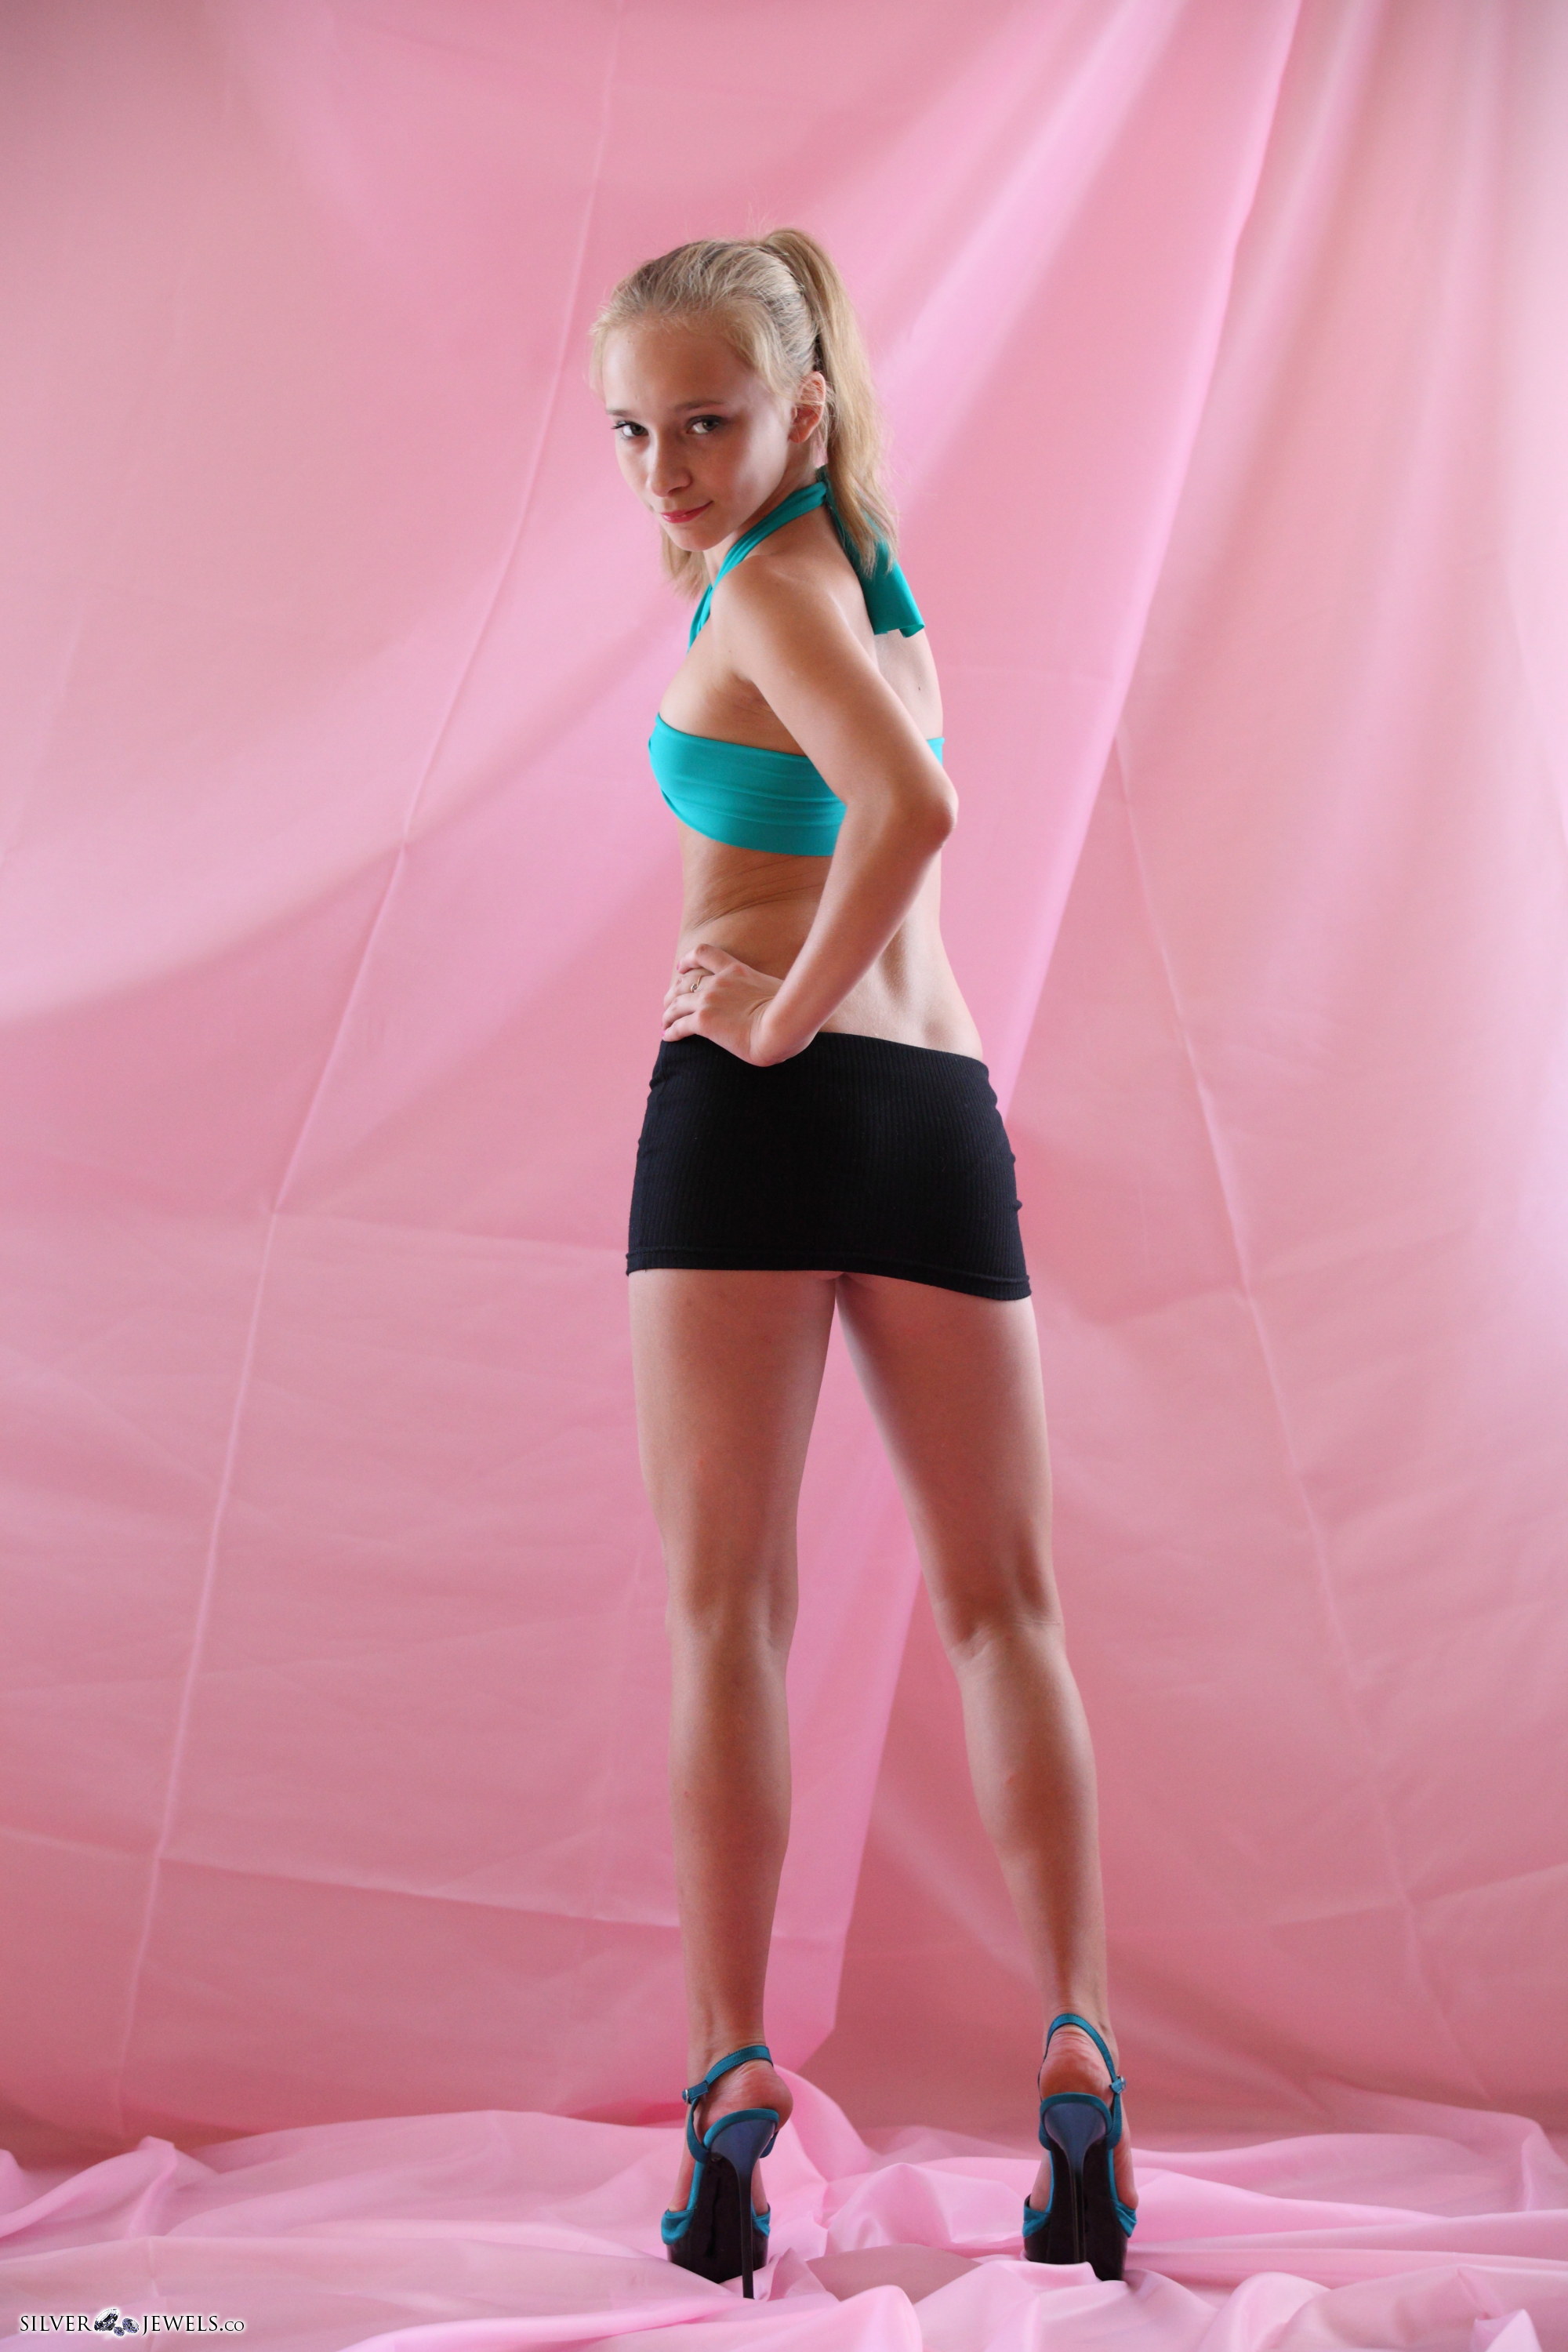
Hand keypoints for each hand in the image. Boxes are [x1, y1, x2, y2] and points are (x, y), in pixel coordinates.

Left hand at [661, 944, 798, 1063]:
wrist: (784, 1025)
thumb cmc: (793, 1013)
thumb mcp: (783, 991)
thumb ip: (772, 993)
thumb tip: (785, 1003)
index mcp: (736, 970)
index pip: (704, 954)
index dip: (687, 960)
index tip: (680, 968)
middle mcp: (718, 982)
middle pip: (683, 982)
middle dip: (672, 993)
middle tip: (668, 1003)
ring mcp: (709, 1000)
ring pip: (676, 1004)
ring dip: (667, 1014)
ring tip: (664, 1023)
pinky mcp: (704, 1021)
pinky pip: (679, 1026)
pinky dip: (670, 1031)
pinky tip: (667, 1037)